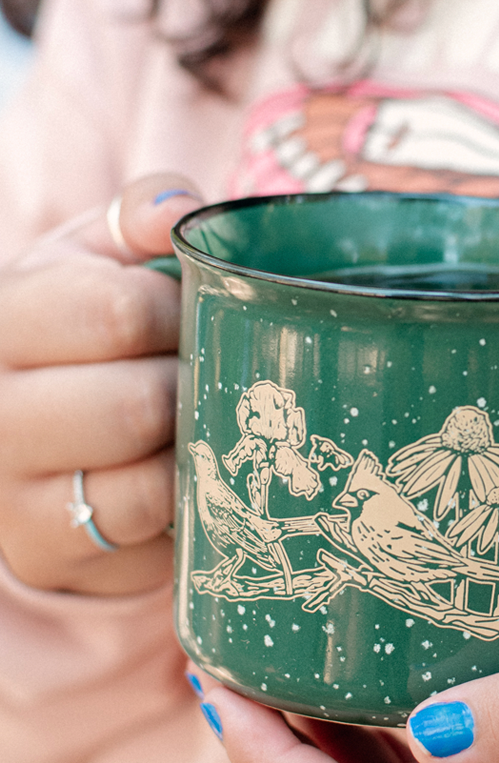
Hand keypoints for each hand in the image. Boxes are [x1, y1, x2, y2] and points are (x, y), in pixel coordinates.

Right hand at [0, 174, 201, 593]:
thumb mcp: (100, 257)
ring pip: (146, 481)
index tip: (202, 312)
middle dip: (196, 388)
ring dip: (198, 448)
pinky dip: (189, 499)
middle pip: (137, 406)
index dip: (184, 314)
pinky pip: (149, 534)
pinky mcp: (47, 551)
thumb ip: (138, 216)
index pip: (116, 314)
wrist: (41, 432)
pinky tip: (192, 469)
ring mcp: (12, 495)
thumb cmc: (84, 328)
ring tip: (205, 419)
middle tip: (214, 373)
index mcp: (5, 320)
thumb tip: (176, 211)